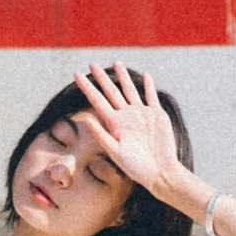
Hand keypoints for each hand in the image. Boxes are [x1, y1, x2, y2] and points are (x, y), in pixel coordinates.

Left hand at [77, 60, 184, 202]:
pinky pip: (151, 96)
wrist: (159, 171)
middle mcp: (126, 116)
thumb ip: (101, 135)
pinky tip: (146, 75)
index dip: (87, 87)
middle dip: (102, 78)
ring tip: (116, 63)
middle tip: (92, 63)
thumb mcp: (115, 152)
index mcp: (114, 123)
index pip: (97, 100)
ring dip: (123, 76)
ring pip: (130, 90)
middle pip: (111, 91)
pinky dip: (149, 85)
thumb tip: (86, 119)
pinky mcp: (156, 115)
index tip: (76, 74)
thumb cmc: (135, 167)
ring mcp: (141, 114)